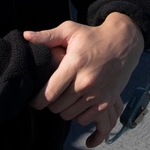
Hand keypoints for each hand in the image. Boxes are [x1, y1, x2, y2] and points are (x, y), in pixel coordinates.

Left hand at [24, 13, 143, 147]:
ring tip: (63, 98)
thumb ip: (47, 36)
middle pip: (57, 107)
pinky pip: (84, 119)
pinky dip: (78, 115)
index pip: (50, 92)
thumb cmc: (93, 36)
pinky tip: (77, 103)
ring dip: (63, 110)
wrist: (123, 43)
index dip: (37, 101)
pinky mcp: (107, 101)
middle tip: (51, 95)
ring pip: (69, 115)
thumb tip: (26, 36)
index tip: (33, 101)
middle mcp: (86, 81)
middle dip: (50, 103)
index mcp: (75, 64)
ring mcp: (98, 93)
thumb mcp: (71, 30)